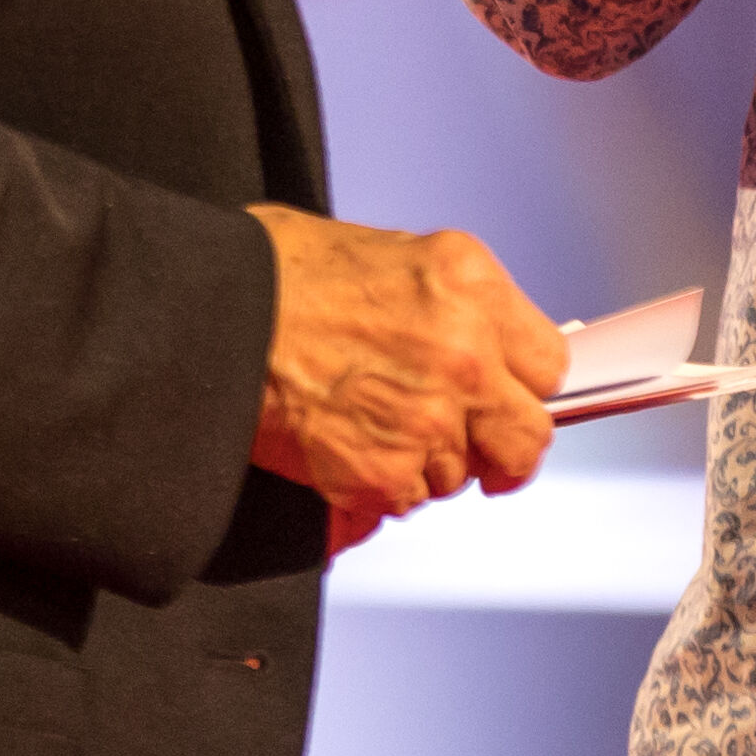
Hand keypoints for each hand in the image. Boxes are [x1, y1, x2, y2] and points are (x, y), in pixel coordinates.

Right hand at [244, 204, 565, 524]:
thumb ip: (448, 305)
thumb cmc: (274, 274)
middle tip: (467, 445)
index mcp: (468, 284)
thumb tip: (480, 348)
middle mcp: (464, 356)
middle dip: (498, 446)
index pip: (550, 363)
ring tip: (366, 425)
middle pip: (527, 437)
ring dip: (423, 464)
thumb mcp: (385, 254)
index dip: (523, 385)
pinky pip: (403, 502)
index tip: (507, 396)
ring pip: (458, 475)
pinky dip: (375, 489)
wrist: (205, 317)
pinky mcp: (382, 476)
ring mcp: (428, 421)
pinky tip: (340, 447)